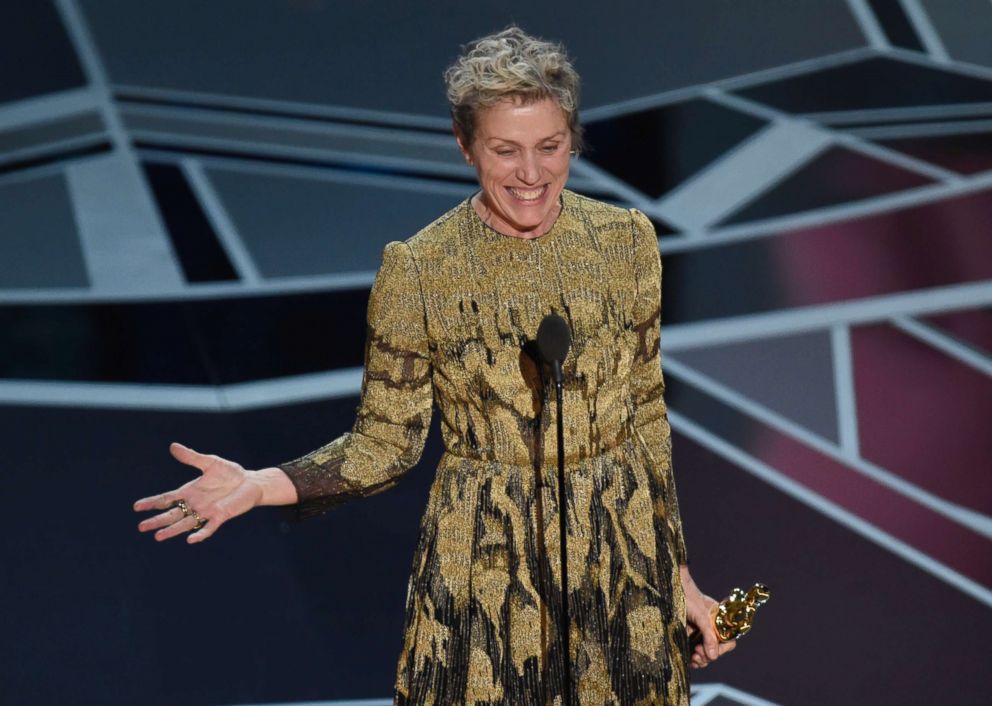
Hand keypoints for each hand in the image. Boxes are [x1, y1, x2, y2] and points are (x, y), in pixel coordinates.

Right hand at [134, 442, 262, 543]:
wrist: (251, 482)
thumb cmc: (230, 473)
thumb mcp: (209, 462)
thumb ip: (191, 457)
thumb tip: (173, 446)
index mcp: (190, 492)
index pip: (167, 499)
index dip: (152, 503)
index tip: (136, 507)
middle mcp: (195, 504)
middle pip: (172, 514)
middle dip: (157, 521)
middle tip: (141, 527)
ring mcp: (207, 512)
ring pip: (186, 524)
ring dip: (172, 530)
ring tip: (158, 536)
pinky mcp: (220, 516)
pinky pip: (208, 527)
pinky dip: (200, 534)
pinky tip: (190, 540)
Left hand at [681, 566, 736, 668]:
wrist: (672, 591)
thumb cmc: (689, 599)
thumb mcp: (701, 617)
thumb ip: (709, 636)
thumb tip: (713, 657)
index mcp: (720, 622)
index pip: (728, 641)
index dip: (721, 650)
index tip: (710, 651)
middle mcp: (712, 629)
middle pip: (716, 651)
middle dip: (708, 656)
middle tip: (697, 653)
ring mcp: (700, 633)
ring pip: (706, 654)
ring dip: (701, 660)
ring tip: (693, 657)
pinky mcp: (689, 637)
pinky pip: (695, 652)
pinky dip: (694, 659)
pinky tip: (690, 661)